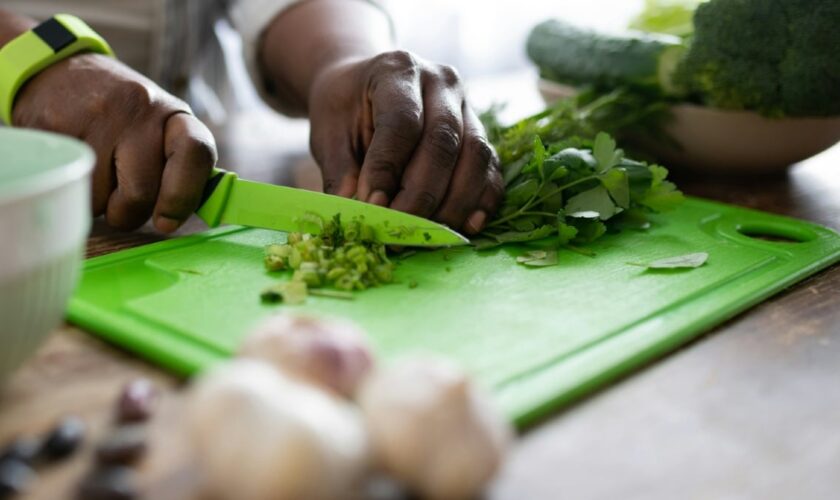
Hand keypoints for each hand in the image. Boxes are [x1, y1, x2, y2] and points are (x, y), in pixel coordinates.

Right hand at [13, 53, 216, 231]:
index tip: (166, 222)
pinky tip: (75, 164)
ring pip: (100, 200)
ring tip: (96, 172)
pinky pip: (69, 187)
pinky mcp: (55, 126)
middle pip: (141, 193)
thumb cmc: (121, 118)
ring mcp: (96, 117)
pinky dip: (73, 190)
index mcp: (174, 114)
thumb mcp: (159, 129)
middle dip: (130, 212)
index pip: (196, 152)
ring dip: (98, 203)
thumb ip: (178, 167)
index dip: (184, 195)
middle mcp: (139, 110)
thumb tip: (183, 214)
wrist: (61, 72)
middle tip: (121, 200)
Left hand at [307, 51, 503, 234]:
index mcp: (398, 71)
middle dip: (422, 194)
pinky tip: (466, 227)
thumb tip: (352, 211)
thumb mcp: (329, 132)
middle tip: (399, 231)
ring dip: (455, 203)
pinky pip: (492, 170)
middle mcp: (442, 83)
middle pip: (444, 141)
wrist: (365, 88)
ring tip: (427, 235)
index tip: (372, 207)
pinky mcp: (481, 135)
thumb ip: (339, 169)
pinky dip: (482, 201)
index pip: (402, 122)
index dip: (388, 169)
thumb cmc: (345, 111)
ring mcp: (468, 107)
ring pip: (476, 156)